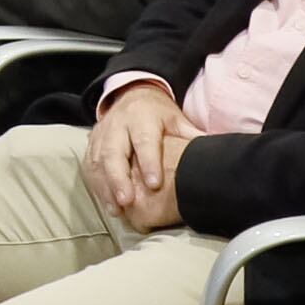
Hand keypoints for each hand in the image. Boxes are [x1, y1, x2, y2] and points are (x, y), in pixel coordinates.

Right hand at [83, 79, 195, 230]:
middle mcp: (118, 124)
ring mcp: (102, 134)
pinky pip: (89, 165)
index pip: (144, 140)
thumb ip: (191, 136)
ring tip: (116, 209)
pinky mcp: (92, 144)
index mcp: (141, 116)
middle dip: (119, 178)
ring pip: (98, 161)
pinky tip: (106, 202)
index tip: (154, 184)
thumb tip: (215, 154)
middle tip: (127, 201)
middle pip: (114, 151)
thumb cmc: (158, 115)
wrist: (131, 95)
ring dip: (105, 187)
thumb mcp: (176, 120)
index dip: (148, 162)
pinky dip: (96, 186)